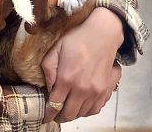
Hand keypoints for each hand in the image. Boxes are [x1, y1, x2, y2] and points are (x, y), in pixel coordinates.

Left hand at [41, 8, 123, 123]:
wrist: (102, 34)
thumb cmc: (77, 39)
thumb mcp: (55, 50)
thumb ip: (48, 71)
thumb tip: (49, 88)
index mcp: (66, 78)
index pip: (55, 105)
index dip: (49, 113)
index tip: (45, 117)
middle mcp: (82, 89)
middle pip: (69, 114)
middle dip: (60, 116)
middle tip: (56, 114)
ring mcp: (95, 91)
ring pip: (82, 114)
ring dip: (73, 114)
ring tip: (68, 109)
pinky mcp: (105, 90)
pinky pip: (96, 109)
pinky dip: (87, 111)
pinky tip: (82, 105)